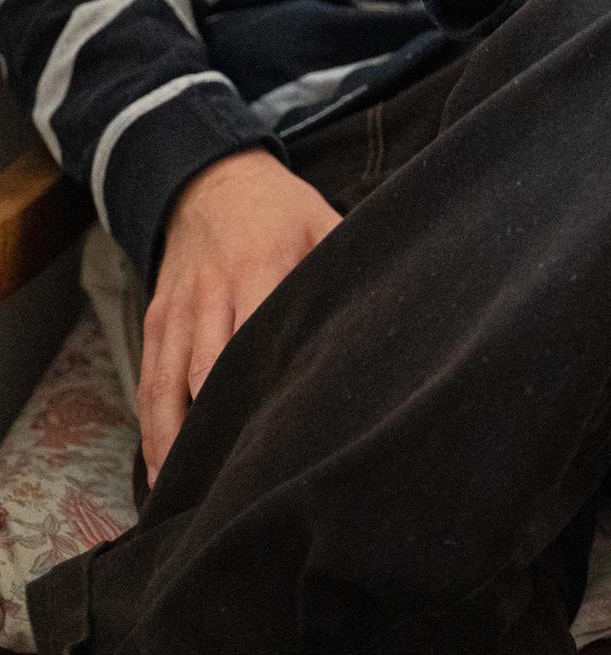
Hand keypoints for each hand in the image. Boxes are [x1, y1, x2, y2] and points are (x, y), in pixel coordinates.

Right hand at [143, 149, 339, 485]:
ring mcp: (178, 311)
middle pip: (211, 374)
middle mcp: (212, 294)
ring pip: (170, 387)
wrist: (211, 179)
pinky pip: (149, 382)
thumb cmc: (283, 210)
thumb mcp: (325, 222)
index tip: (284, 438)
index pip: (261, 336)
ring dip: (178, 445)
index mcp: (261, 266)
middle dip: (224, 432)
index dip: (269, 390)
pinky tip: (164, 469)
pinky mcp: (155, 322)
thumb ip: (350, 269)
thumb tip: (393, 315)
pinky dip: (152, 427)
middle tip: (245, 487)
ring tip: (193, 499)